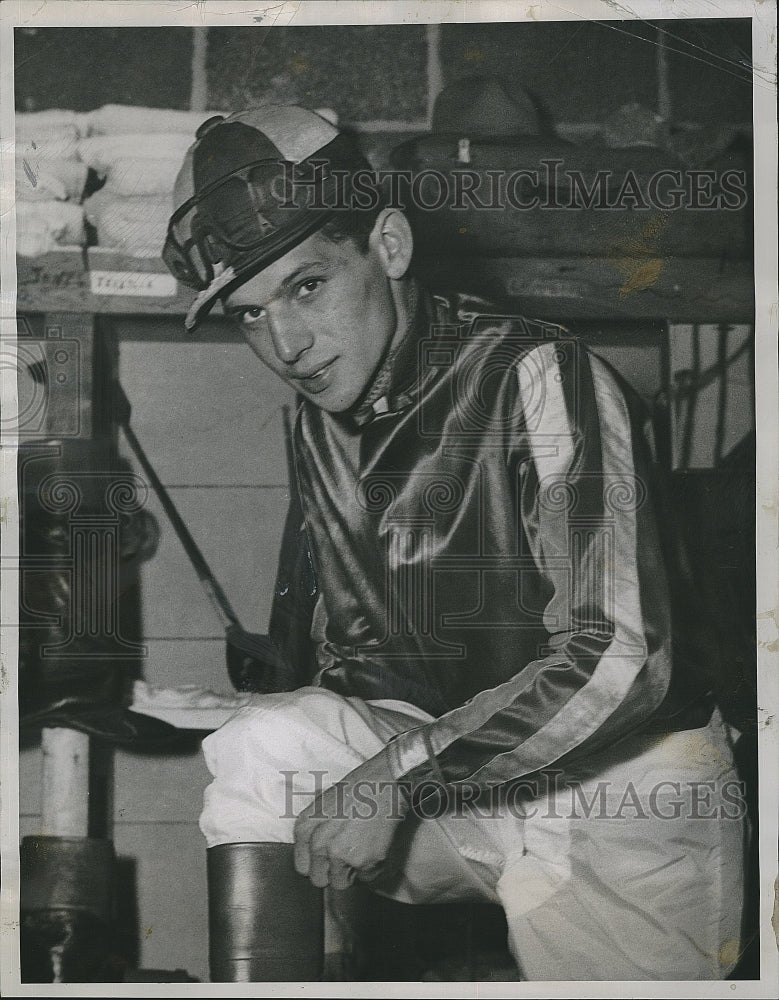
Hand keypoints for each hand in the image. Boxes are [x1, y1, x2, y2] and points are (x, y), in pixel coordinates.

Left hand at [293, 750, 409, 889]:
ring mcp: (339, 854)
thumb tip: (317, 854)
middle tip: (348, 855)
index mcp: (305, 828)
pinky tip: (376, 847)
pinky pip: (366, 879)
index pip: (302, 867)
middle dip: (333, 872)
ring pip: (341, 883)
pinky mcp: (363, 862)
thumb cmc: (359, 787)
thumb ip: (316, 831)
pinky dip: (373, 869)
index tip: (328, 859)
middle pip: (319, 879)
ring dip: (352, 873)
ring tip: (363, 849)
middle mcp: (318, 844)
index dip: (318, 864)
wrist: (387, 781)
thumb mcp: (324, 804)